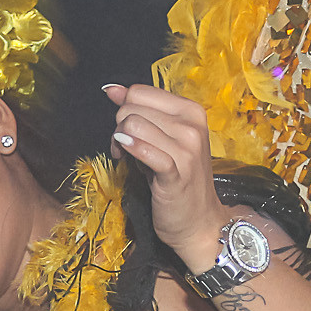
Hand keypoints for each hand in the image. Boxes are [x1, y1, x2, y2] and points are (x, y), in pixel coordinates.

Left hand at [104, 82, 227, 266]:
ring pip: (132, 124)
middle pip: (132, 107)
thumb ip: (139, 112)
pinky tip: (125, 159)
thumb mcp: (161, 138)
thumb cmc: (177, 178)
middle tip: (124, 148)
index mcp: (191, 110)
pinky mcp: (176, 171)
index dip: (125, 109)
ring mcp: (187, 148)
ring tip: (125, 157)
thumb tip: (111, 89)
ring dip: (119, 141)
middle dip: (119, 126)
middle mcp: (192, 125)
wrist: (198, 221)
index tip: (127, 131)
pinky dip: (129, 150)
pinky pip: (142, 149)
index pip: (139, 91)